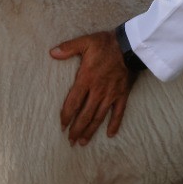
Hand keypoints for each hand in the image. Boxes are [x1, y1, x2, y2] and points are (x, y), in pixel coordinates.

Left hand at [51, 31, 136, 145]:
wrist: (130, 46)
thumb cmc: (106, 44)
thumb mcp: (85, 42)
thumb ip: (68, 48)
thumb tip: (52, 53)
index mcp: (86, 79)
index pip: (74, 102)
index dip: (67, 115)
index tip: (62, 126)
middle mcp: (98, 90)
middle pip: (85, 114)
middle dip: (77, 129)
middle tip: (70, 141)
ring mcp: (111, 94)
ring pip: (99, 117)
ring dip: (91, 130)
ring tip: (83, 142)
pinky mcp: (122, 95)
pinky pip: (119, 112)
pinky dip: (115, 124)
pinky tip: (110, 134)